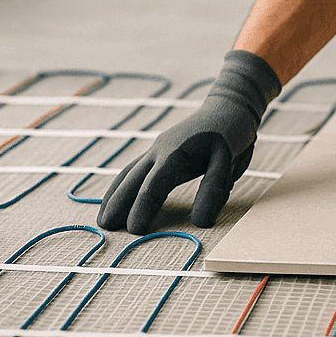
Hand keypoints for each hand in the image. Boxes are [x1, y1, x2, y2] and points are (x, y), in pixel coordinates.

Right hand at [97, 50, 278, 233]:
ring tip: (103, 219)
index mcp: (176, 152)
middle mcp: (161, 149)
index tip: (134, 230)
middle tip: (105, 228)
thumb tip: (200, 222)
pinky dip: (123, 185)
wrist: (230, 105)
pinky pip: (135, 168)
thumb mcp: (229, 160)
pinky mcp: (160, 150)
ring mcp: (158, 148)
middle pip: (133, 179)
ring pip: (129, 173)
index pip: (154, 185)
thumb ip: (213, 189)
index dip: (143, 208)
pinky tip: (118, 197)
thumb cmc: (232, 133)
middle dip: (118, 204)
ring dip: (115, 195)